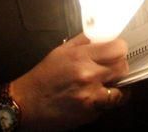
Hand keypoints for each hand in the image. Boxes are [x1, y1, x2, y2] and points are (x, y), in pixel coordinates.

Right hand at [9, 34, 128, 130]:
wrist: (24, 104)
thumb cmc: (43, 76)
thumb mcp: (61, 51)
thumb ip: (85, 41)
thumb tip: (103, 34)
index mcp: (81, 57)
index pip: (118, 49)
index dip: (119, 49)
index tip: (115, 51)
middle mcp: (89, 76)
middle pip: (123, 68)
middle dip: (119, 67)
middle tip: (110, 68)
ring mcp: (90, 96)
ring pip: (121, 90)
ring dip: (115, 87)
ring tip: (105, 85)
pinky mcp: (90, 113)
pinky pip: (108, 105)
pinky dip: (106, 101)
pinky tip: (95, 97)